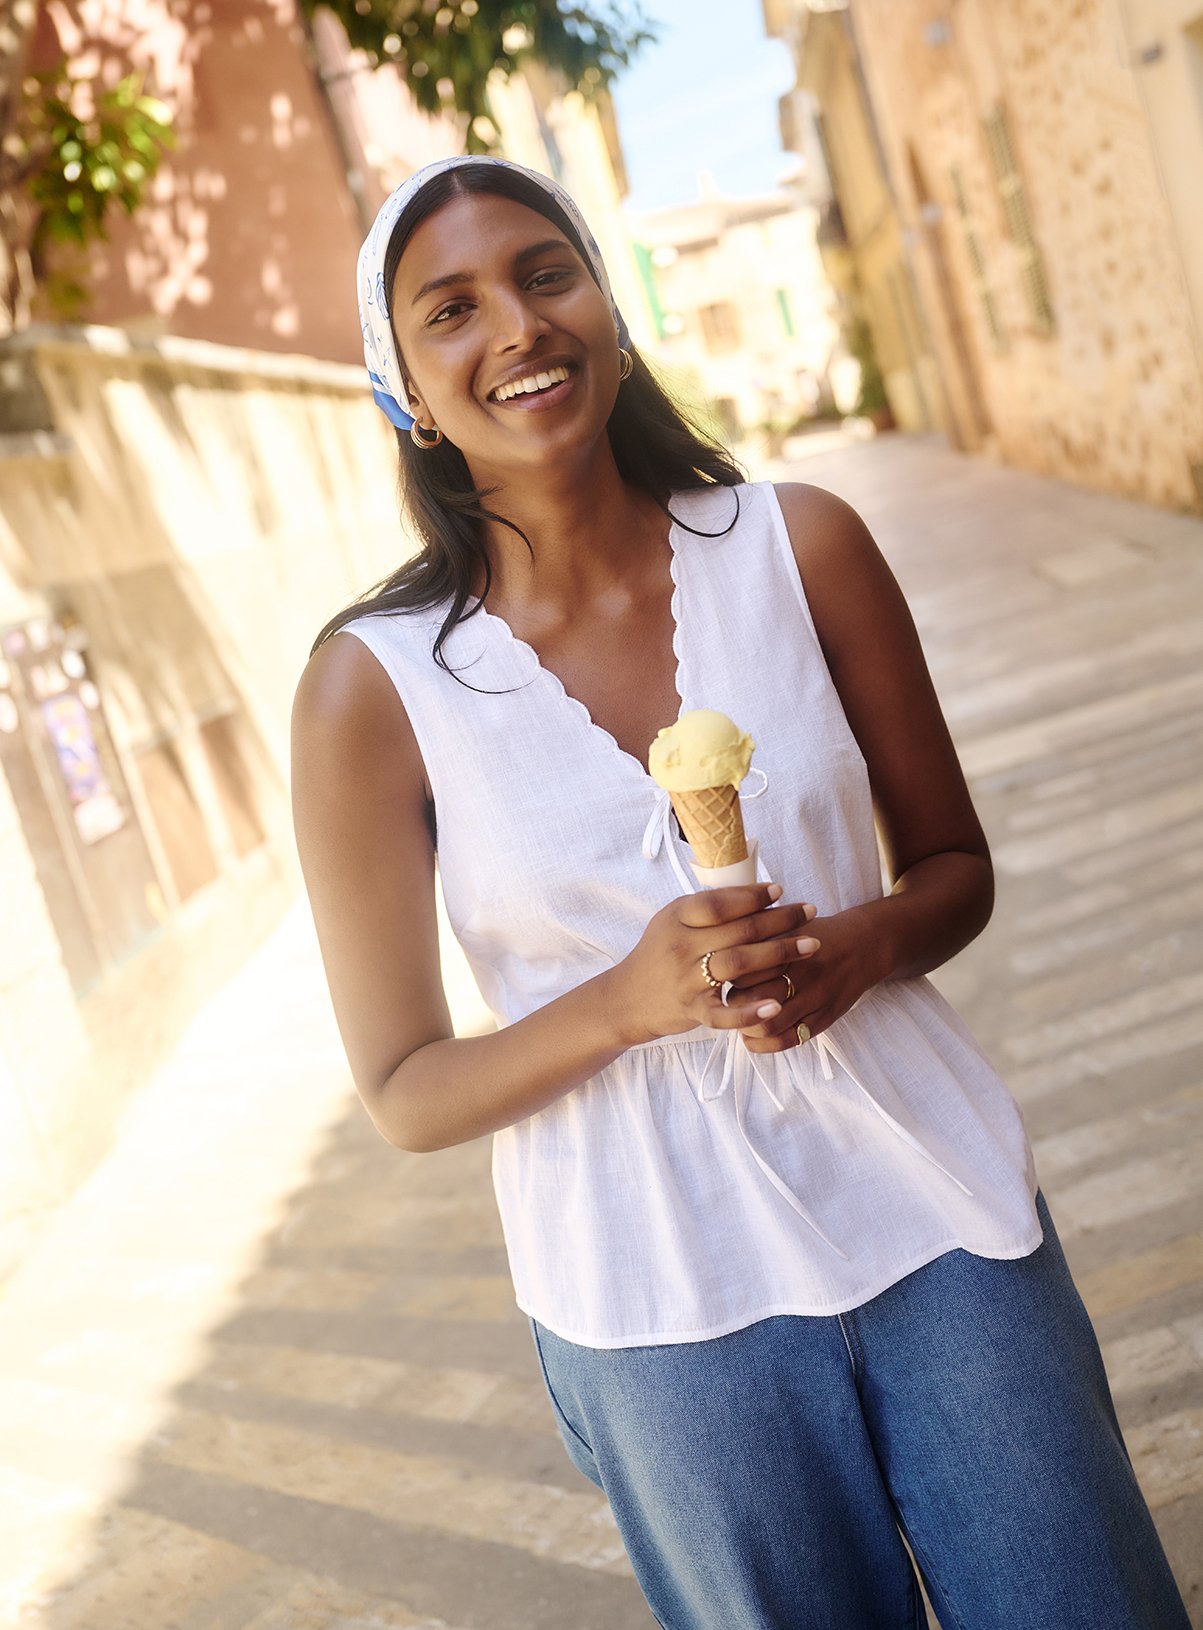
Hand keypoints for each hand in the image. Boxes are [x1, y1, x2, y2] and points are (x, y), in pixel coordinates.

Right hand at [611, 883, 819, 1047]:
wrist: (627, 999)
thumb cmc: (658, 954)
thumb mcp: (671, 921)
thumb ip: (705, 909)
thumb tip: (752, 892)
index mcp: (676, 918)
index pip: (718, 903)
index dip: (752, 896)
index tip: (780, 890)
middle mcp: (681, 946)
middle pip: (738, 930)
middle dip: (780, 920)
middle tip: (810, 912)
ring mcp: (687, 980)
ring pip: (740, 964)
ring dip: (780, 954)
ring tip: (810, 946)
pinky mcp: (693, 1010)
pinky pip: (725, 1013)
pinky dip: (751, 1011)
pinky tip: (776, 1005)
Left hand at [726, 905, 887, 1052]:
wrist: (864, 946)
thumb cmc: (818, 934)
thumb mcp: (788, 925)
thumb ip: (757, 934)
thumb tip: (717, 947)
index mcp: (787, 948)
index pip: (742, 969)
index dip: (725, 976)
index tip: (721, 976)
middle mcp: (801, 975)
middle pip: (751, 999)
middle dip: (732, 1004)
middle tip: (726, 1001)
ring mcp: (814, 999)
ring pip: (768, 1025)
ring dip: (745, 1027)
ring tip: (739, 1021)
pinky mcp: (824, 1019)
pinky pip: (790, 1040)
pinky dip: (764, 1045)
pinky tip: (753, 1037)